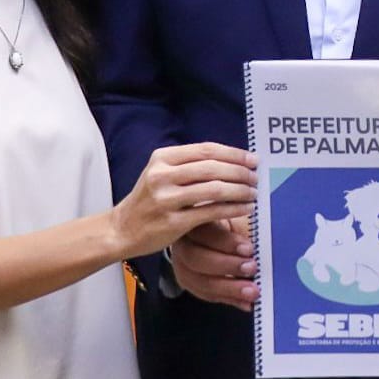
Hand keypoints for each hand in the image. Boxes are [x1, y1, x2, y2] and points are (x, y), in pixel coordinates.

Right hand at [110, 142, 256, 258]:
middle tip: (256, 177)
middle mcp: (162, 175)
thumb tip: (231, 160)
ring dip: (240, 190)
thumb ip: (190, 165)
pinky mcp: (173, 222)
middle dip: (240, 171)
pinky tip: (244, 208)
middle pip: (213, 167)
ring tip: (254, 193)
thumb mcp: (161, 174)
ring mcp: (166, 198)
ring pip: (214, 189)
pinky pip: (210, 212)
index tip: (253, 159)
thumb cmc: (148, 200)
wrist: (121, 229)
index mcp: (162, 158)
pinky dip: (232, 209)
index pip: (206, 149)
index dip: (234, 153)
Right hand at [169, 216, 259, 311]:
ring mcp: (183, 264)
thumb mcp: (239, 216)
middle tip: (251, 268)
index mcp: (195, 220)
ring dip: (229, 288)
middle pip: (196, 258)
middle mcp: (183, 243)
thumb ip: (246, 226)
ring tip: (252, 291)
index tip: (248, 248)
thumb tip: (262, 240)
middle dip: (227, 266)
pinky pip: (207, 294)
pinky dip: (229, 299)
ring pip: (200, 281)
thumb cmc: (232, 221)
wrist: (222, 233)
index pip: (205, 230)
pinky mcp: (190, 282)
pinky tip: (246, 302)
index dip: (226, 242)